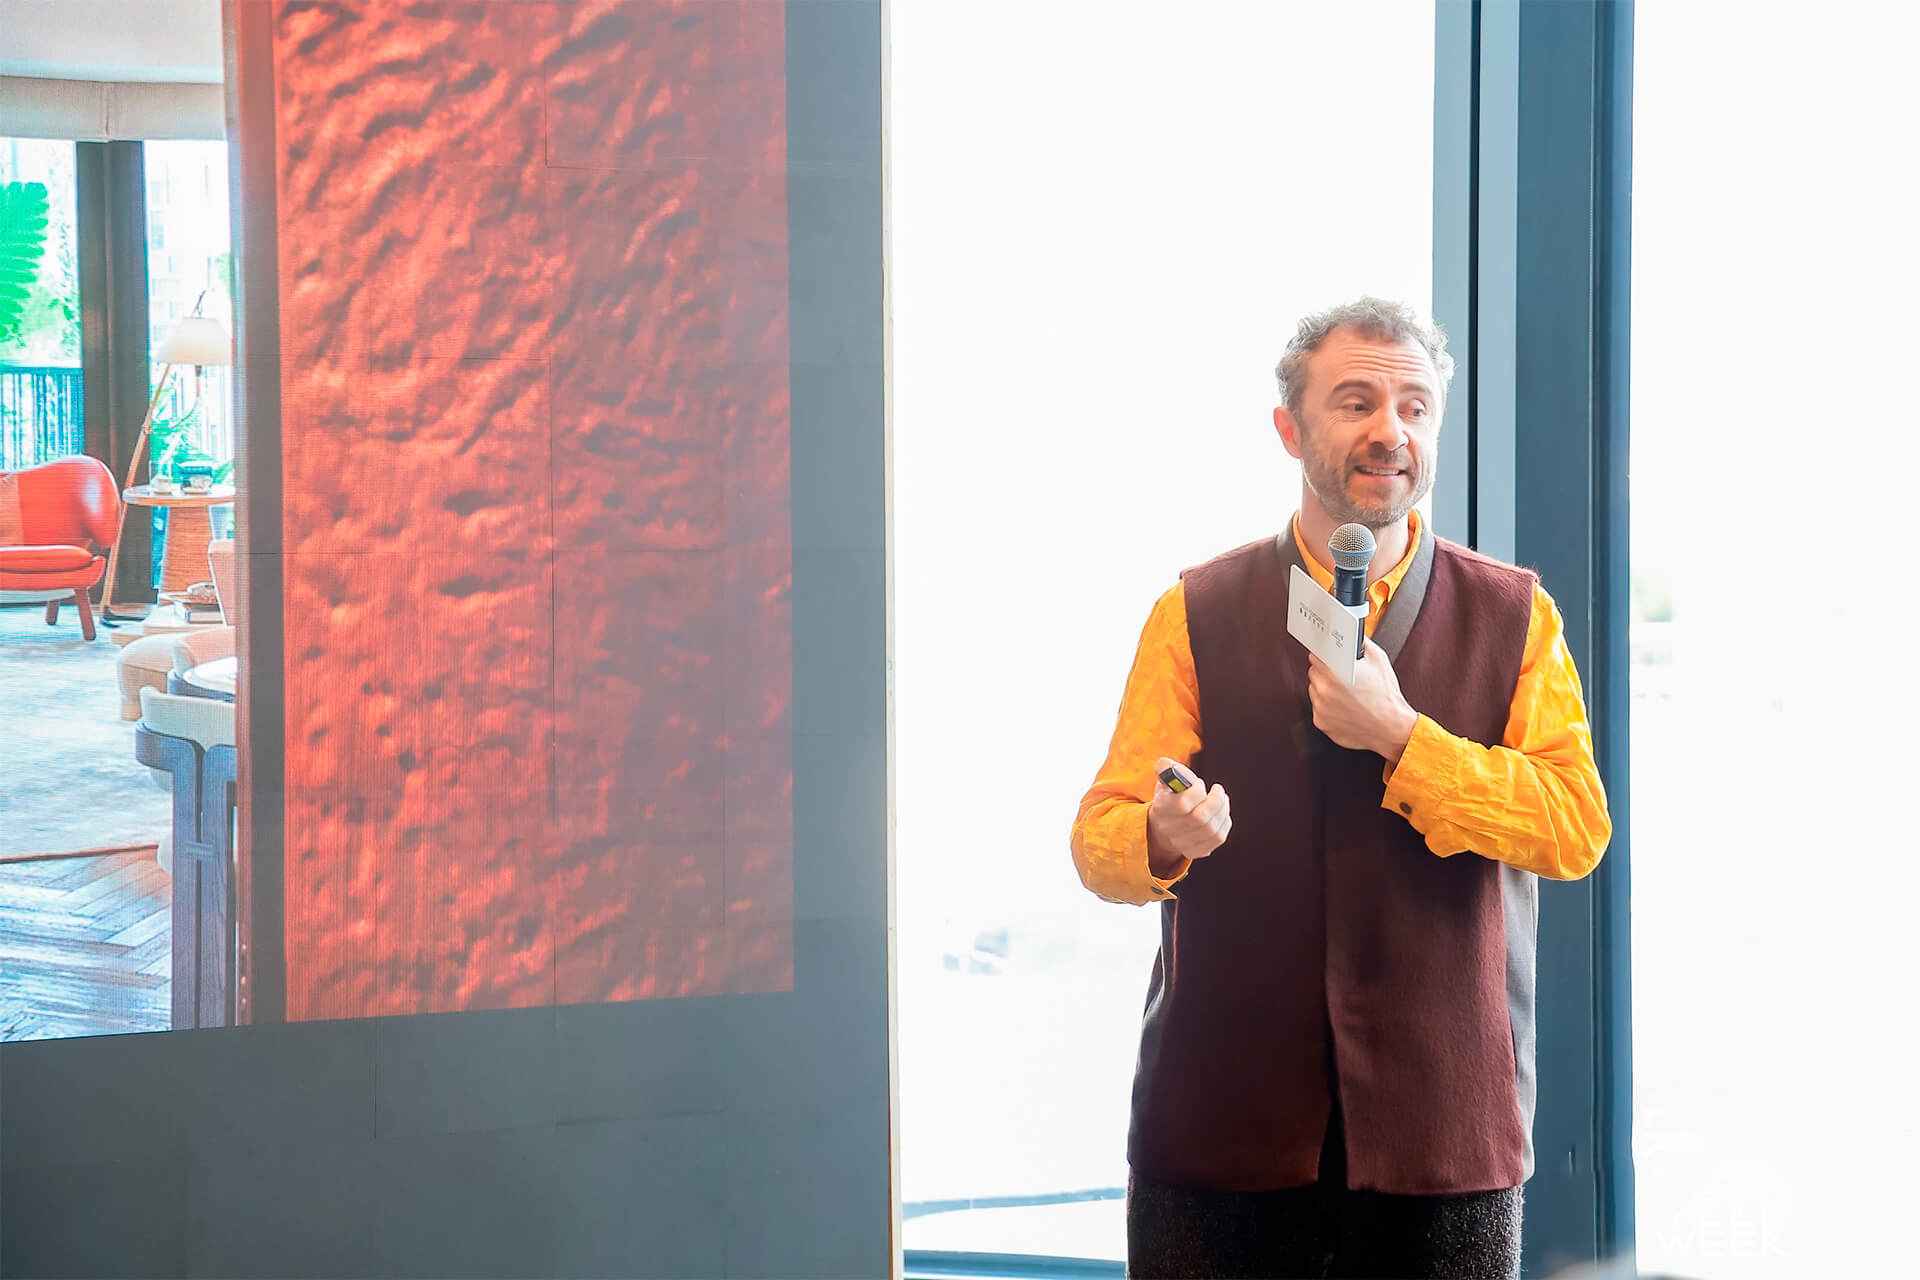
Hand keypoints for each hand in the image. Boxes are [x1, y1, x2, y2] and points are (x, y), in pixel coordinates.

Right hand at [1147, 757, 1230, 876]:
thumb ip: (1166, 768)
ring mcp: (1182, 843)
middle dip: (1216, 801)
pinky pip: (1218, 837)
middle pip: (1200, 818)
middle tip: (1218, 790)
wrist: (1165, 824)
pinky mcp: (1196, 851)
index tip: (1200, 783)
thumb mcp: (1165, 779)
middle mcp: (1169, 829)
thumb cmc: (1170, 796)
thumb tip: (1170, 767)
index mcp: (1160, 808)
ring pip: (1212, 828)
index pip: (1183, 804)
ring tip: (1221, 799)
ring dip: (1222, 810)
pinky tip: (1221, 813)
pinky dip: (1224, 822)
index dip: (1197, 791)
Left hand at [1306, 645, 1419, 763]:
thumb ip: (1362, 643)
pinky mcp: (1321, 722)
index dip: (1324, 655)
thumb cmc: (1386, 697)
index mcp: (1333, 672)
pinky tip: (1345, 707)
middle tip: (1343, 677)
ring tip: (1346, 694)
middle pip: (1314, 673)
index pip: (1316, 656)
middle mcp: (1323, 690)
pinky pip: (1319, 709)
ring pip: (1315, 691)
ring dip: (1325, 690)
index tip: (1328, 657)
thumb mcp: (1378, 660)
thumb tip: (1353, 636)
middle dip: (1326, 673)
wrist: (1391, 729)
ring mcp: (1320, 708)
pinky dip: (1328, 707)